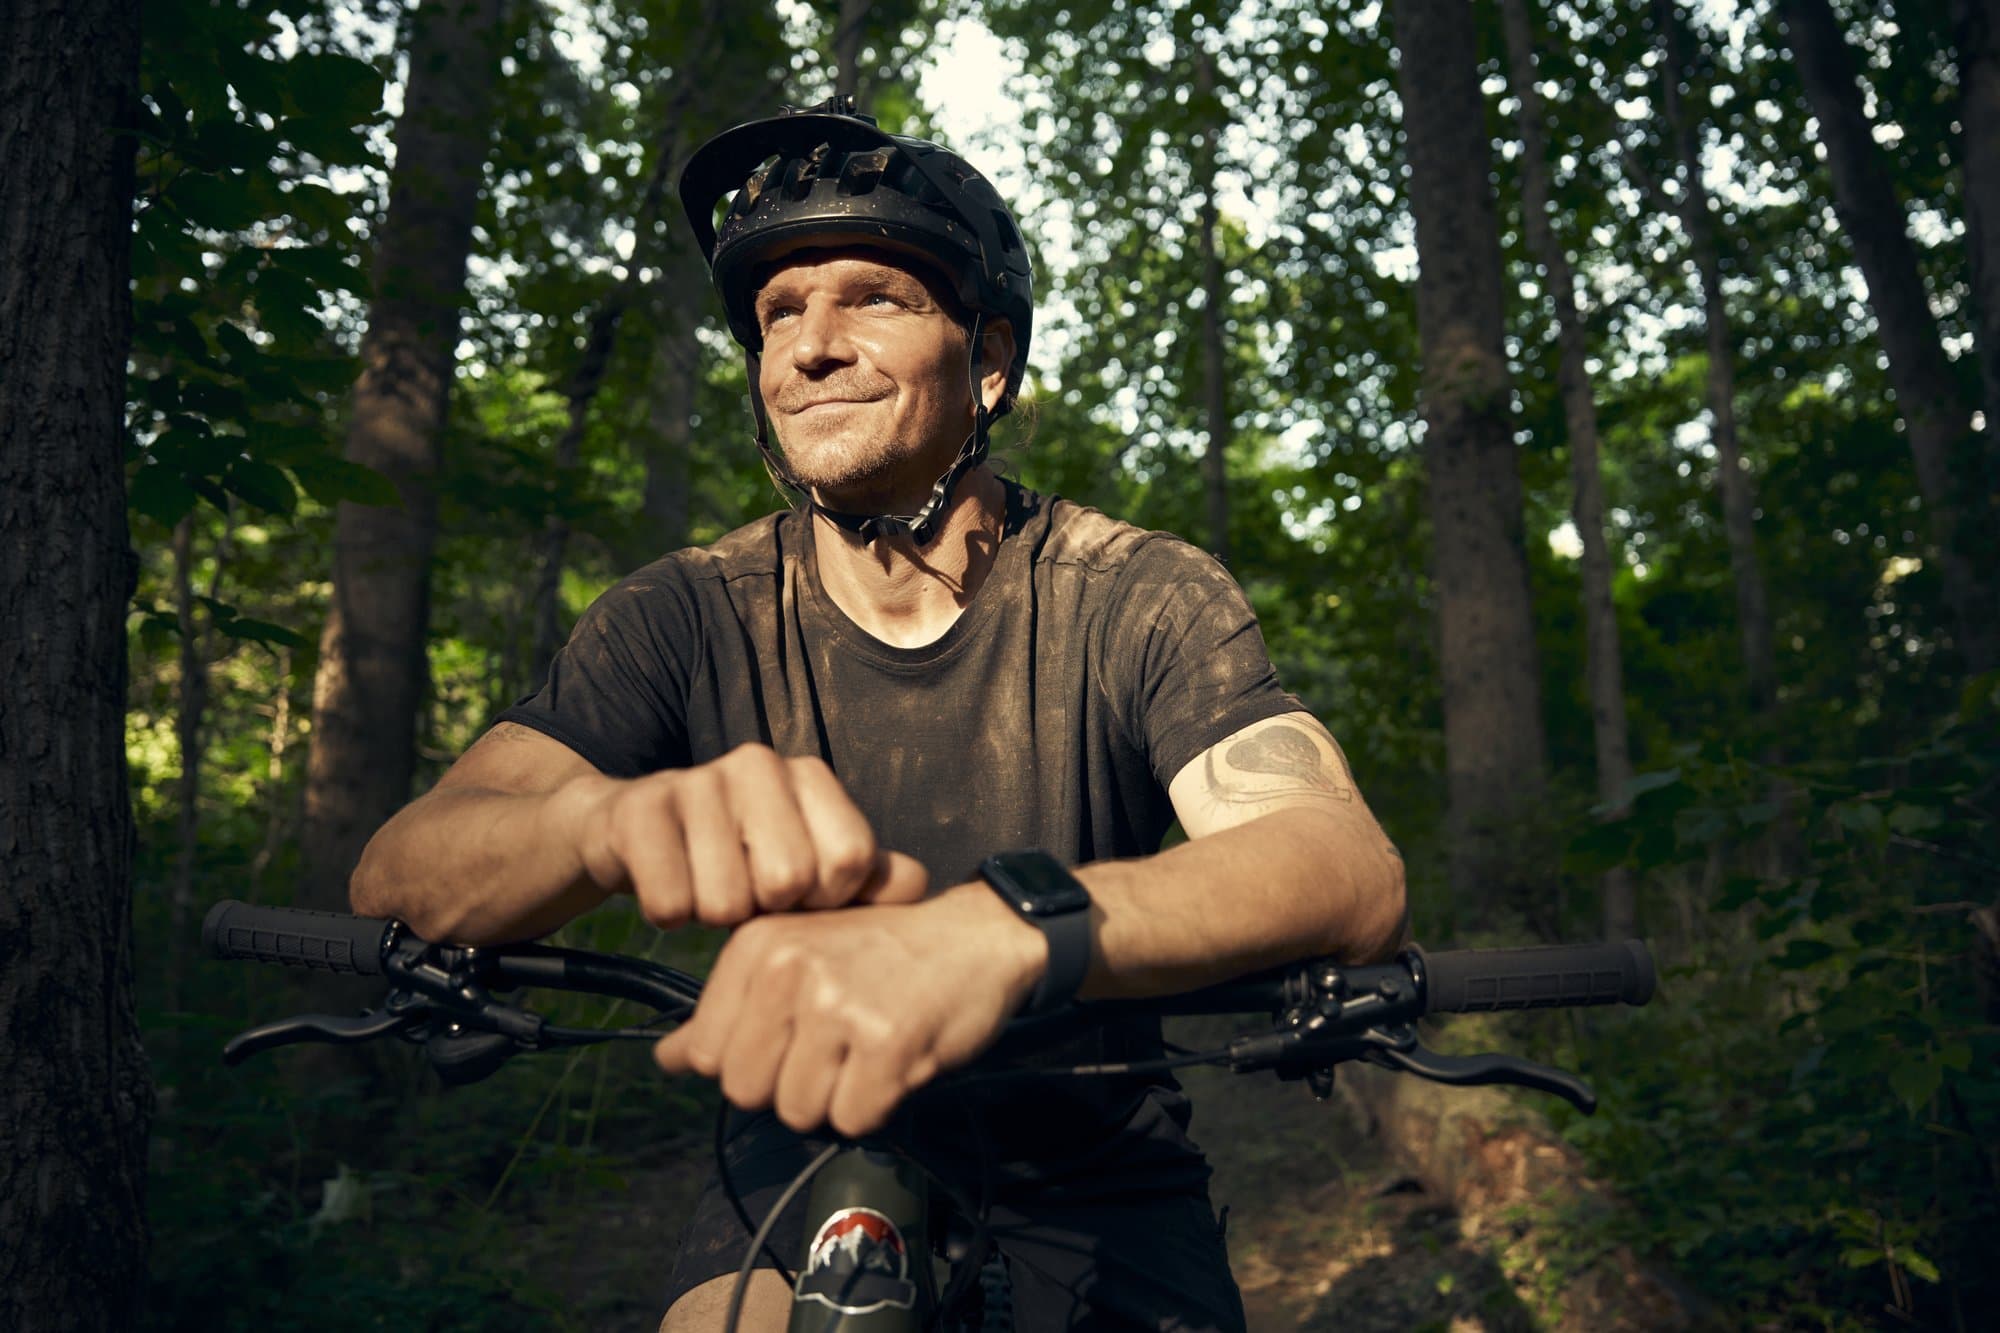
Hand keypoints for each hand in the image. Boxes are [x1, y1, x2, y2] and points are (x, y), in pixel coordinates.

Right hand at [572, 744, 928, 927]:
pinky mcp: (639, 809)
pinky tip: (668, 884)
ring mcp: (695, 779)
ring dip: (713, 915)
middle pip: (788, 882)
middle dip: (766, 911)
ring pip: (725, 901)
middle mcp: (757, 763)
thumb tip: (918, 884)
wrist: (632, 833)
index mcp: (808, 775)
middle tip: (747, 894)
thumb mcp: (808, 868)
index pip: (849, 858)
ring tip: (705, 886)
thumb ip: (867, 878)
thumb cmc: (739, 858)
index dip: (827, 900)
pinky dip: (669, 914)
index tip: (803, 897)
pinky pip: (670, 903)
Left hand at [653, 886, 1045, 1136]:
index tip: (795, 1034)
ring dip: (838, 1098)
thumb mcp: (794, 960)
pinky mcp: (886, 1043)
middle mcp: (788, 969)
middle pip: (748, 1093)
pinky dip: (877, 1106)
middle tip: (836, 1047)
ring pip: (800, 1113)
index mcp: (756, 945)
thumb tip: (667, 1061)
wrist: (975, 937)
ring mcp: (837, 1006)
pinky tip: (895, 1060)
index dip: (752, 1063)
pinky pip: (853, 1121)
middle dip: (792, 1087)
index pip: (708, 1057)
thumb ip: (727, 1013)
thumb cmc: (880, 954)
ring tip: (866, 1050)